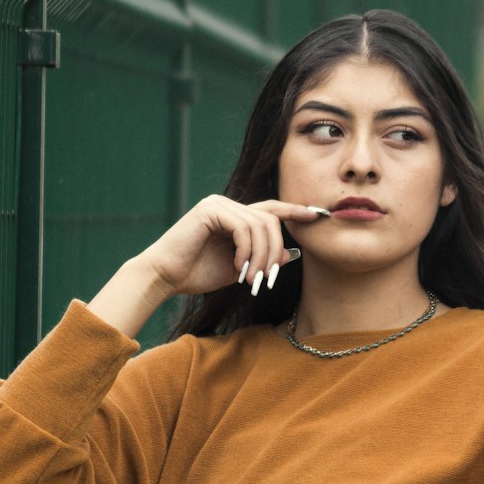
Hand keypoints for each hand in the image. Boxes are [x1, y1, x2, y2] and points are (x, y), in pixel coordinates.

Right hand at [140, 194, 326, 299]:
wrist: (165, 277)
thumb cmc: (197, 274)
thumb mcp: (239, 270)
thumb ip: (262, 259)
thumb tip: (292, 254)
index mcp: (234, 216)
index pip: (271, 209)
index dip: (295, 211)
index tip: (317, 215)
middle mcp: (227, 204)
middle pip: (270, 219)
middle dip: (274, 251)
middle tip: (267, 278)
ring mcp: (218, 204)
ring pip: (260, 224)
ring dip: (261, 256)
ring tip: (251, 279)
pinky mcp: (210, 210)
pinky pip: (243, 227)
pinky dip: (246, 250)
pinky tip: (238, 267)